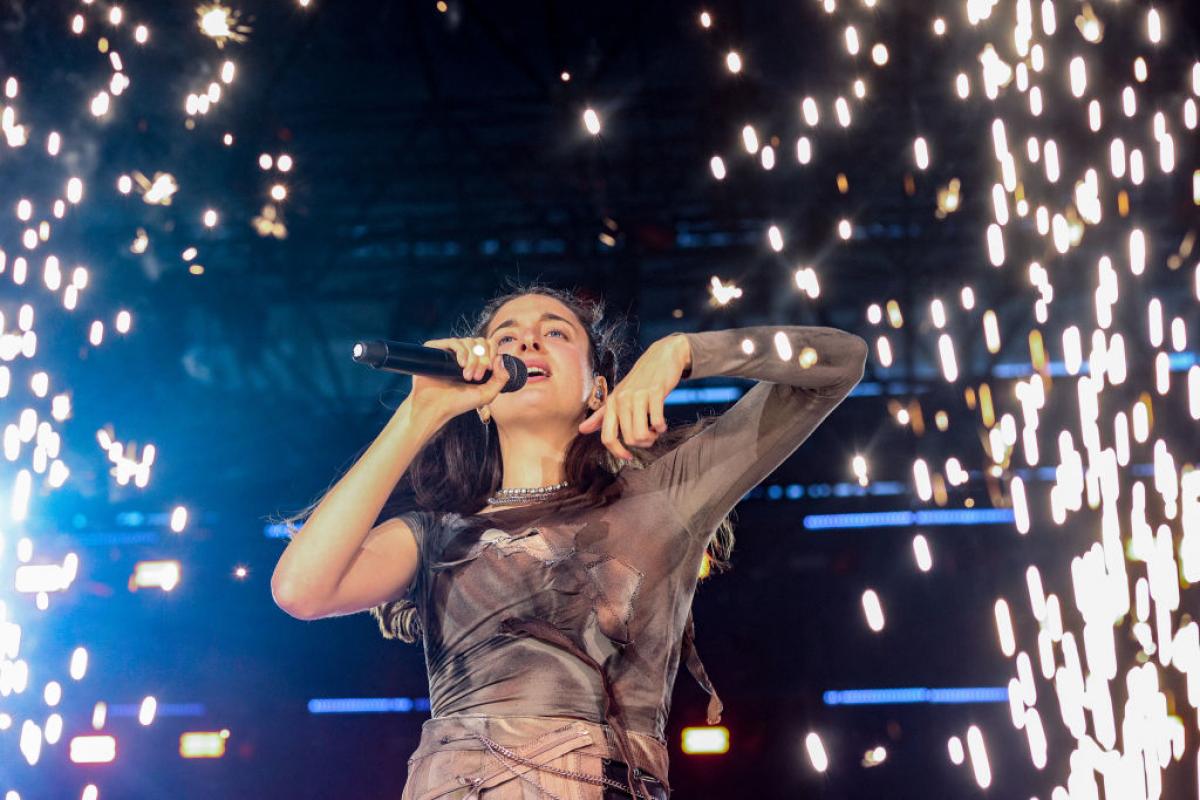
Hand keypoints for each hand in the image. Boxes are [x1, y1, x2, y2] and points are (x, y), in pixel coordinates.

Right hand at [408, 337, 509, 424]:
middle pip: (481, 342)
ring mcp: (451, 351)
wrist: (435, 407)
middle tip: (477, 376)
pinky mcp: (438, 349)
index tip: (489, 369)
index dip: (493, 353)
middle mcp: (464, 355)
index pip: (490, 346)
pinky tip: (461, 364)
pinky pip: (454, 341)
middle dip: (483, 358)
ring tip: (467, 376)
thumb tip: (500, 358)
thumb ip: (501, 379)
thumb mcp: (487, 394)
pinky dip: (462, 351)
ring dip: (472, 359)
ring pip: (469, 341)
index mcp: (476, 363)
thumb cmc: (458, 403)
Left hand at [578, 334, 691, 460]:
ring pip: (641, 433)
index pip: (607, 436)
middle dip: (642, 443)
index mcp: (612, 403)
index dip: (617, 451)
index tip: (628, 457)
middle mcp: (622, 399)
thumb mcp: (618, 395)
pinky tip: (662, 423)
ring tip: (656, 430)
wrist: (661, 356)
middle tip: (650, 436)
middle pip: (628, 438)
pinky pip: (657, 421)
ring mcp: (638, 395)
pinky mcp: (655, 392)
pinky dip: (662, 427)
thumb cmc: (640, 379)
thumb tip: (582, 430)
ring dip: (652, 437)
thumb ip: (601, 415)